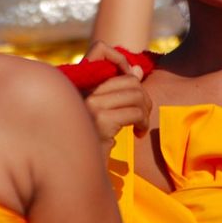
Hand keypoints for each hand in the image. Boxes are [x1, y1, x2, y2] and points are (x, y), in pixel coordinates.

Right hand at [81, 41, 151, 156]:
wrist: (76, 173)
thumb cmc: (89, 142)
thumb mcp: (102, 112)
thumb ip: (117, 90)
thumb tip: (136, 70)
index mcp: (76, 83)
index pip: (100, 49)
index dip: (121, 60)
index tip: (131, 82)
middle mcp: (79, 90)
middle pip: (128, 78)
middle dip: (143, 96)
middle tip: (142, 115)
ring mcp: (88, 105)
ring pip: (136, 94)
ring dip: (145, 112)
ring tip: (141, 125)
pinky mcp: (100, 121)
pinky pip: (136, 112)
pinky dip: (144, 123)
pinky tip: (139, 133)